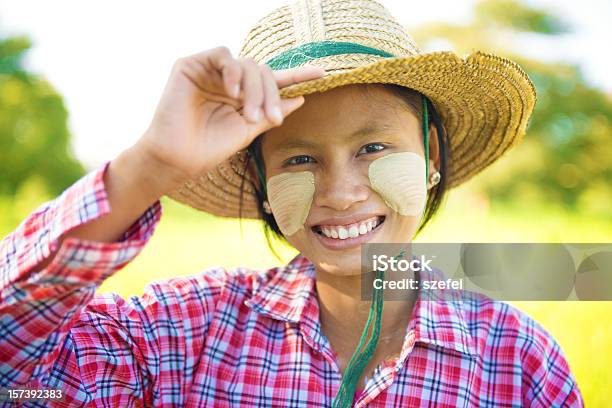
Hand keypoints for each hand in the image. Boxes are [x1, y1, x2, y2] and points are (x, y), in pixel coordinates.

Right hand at [134, 46, 325, 193]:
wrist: (179, 158)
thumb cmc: (210, 148)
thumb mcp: (249, 130)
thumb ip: (272, 112)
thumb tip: (300, 98)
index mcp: (242, 97)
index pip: (272, 81)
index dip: (297, 75)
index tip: (323, 73)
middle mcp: (228, 82)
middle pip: (263, 73)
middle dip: (271, 95)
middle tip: (271, 119)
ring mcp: (210, 73)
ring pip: (247, 64)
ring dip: (254, 89)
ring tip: (249, 115)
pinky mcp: (191, 66)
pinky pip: (223, 56)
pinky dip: (233, 72)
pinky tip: (232, 93)